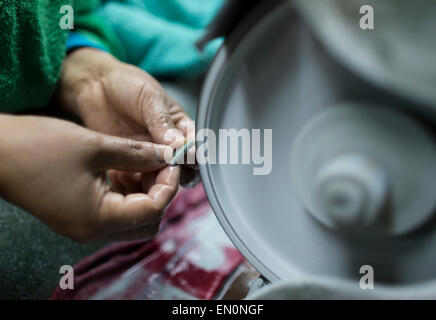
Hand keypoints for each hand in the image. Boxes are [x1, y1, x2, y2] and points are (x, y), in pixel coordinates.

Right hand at [0, 115, 179, 241]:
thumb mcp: (96, 145)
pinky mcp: (78, 214)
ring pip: (132, 216)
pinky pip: (114, 209)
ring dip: (144, 191)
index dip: (169, 184)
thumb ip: (138, 153)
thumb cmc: (37, 147)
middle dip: (160, 192)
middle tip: (161, 164)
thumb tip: (166, 155)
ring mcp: (84, 224)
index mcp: (99, 218)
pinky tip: (124, 167)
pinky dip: (126, 191)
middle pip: (146, 221)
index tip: (172, 161)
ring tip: (143, 161)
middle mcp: (93, 230)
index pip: (153, 210)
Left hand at [56, 48, 198, 186]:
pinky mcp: (129, 164)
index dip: (193, 156)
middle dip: (175, 173)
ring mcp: (148, 157)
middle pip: (183, 171)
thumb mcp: (150, 98)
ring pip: (161, 180)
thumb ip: (163, 123)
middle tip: (162, 167)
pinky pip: (137, 182)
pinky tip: (124, 175)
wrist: (95, 85)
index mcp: (181, 128)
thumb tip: (180, 146)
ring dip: (154, 181)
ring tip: (143, 172)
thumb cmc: (128, 84)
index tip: (185, 157)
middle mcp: (168, 146)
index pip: (196, 148)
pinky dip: (134, 184)